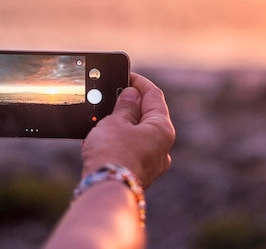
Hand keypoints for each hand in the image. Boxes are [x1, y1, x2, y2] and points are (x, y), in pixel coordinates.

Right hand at [81, 73, 174, 188]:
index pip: (154, 96)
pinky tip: (102, 139)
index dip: (139, 83)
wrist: (105, 191)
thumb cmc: (113, 154)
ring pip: (139, 135)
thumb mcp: (116, 122)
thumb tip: (132, 94)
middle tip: (113, 95)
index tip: (126, 75)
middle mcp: (163, 147)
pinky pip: (131, 151)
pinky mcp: (139, 175)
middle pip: (149, 116)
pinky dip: (119, 141)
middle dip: (130, 105)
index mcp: (162, 129)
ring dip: (123, 124)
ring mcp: (153, 163)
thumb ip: (125, 106)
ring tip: (103, 117)